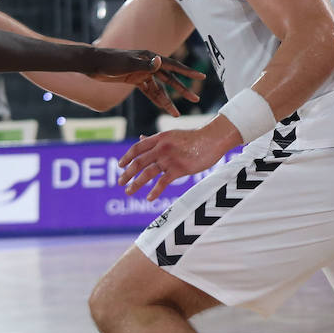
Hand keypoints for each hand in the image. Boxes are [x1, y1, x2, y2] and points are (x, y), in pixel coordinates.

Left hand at [90, 50, 205, 117]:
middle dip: (182, 90)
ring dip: (167, 101)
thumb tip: (160, 61)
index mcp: (150, 58)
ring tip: (176, 114)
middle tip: (195, 99)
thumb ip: (144, 64)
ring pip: (159, 89)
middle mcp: (149, 64)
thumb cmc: (109, 61)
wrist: (92, 63)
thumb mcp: (127, 63)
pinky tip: (163, 108)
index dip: (188, 72)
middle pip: (170, 80)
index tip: (201, 76)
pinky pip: (149, 92)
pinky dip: (155, 100)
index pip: (173, 66)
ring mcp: (143, 73)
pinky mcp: (135, 80)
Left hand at [117, 120, 238, 200]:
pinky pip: (163, 182)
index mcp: (159, 138)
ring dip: (135, 183)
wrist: (213, 139)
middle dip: (127, 173)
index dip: (127, 157)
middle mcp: (161, 148)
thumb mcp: (172, 135)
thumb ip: (156, 139)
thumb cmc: (195, 137)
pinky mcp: (180, 169)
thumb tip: (141, 137)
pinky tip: (150, 198)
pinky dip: (155, 191)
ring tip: (128, 191)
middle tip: (120, 182)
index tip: (120, 165)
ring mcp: (170, 159)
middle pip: (138, 162)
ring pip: (147, 173)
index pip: (137, 148)